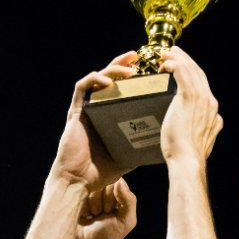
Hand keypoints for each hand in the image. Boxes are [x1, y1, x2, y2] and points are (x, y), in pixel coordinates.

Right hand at [53, 51, 141, 190]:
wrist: (79, 182)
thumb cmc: (100, 171)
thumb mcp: (128, 155)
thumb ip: (140, 145)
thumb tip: (163, 141)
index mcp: (109, 115)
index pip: (121, 87)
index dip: (132, 74)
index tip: (147, 67)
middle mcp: (96, 107)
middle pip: (110, 77)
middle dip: (123, 63)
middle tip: (138, 56)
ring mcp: (85, 108)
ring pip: (97, 78)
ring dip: (113, 69)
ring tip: (130, 68)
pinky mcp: (76, 111)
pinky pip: (82, 88)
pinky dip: (94, 80)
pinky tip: (107, 80)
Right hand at [74, 180, 137, 238]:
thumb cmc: (107, 237)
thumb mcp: (125, 222)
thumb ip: (129, 201)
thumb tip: (120, 181)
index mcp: (120, 194)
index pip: (118, 182)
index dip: (114, 197)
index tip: (112, 212)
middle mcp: (105, 190)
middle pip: (104, 183)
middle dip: (103, 202)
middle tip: (101, 215)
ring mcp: (90, 191)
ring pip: (91, 187)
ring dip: (92, 205)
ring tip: (92, 216)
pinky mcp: (76, 195)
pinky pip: (79, 192)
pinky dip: (82, 205)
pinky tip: (83, 214)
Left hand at [157, 48, 222, 166]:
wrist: (187, 161)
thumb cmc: (187, 157)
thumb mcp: (200, 142)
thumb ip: (201, 132)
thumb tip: (196, 129)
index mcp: (213, 112)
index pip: (203, 86)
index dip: (193, 74)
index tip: (183, 68)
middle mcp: (210, 102)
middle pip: (198, 73)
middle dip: (186, 60)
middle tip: (174, 52)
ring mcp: (201, 98)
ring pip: (190, 69)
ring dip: (178, 58)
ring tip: (166, 53)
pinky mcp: (188, 97)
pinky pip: (181, 71)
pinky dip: (172, 64)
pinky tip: (164, 63)